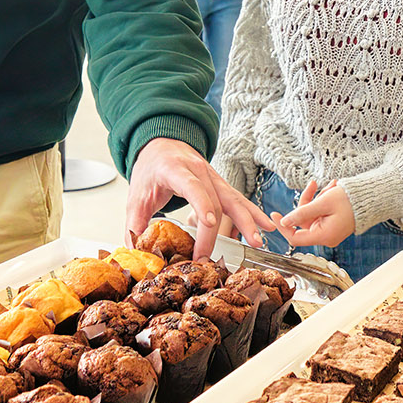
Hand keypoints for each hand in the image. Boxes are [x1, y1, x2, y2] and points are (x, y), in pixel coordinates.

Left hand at [124, 137, 271, 258]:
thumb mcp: (136, 194)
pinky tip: (266, 225)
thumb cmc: (151, 169)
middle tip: (211, 258)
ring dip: (247, 221)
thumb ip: (135, 223)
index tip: (209, 224)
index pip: (192, 186)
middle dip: (217, 231)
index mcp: (175, 169)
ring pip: (234, 199)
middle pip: (215, 200)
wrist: (162, 145)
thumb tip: (135, 251)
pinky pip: (239, 199)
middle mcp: (199, 170)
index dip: (202, 204)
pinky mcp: (221, 184)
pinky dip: (253, 213)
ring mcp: (214, 176)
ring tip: (257, 240)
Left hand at [272, 180, 356, 248]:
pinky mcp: (331, 225)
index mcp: (323, 236)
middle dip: (306, 202)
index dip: (283, 226)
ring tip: (329, 186)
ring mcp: (328, 231)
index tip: (274, 214)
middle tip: (312, 185)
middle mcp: (325, 237)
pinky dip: (321, 201)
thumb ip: (301, 213)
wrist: (371, 198)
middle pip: (303, 222)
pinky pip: (319, 214)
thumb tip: (284, 221)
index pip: (295, 238)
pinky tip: (331, 188)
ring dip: (315, 199)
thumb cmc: (350, 200)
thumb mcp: (323, 203)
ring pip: (310, 215)